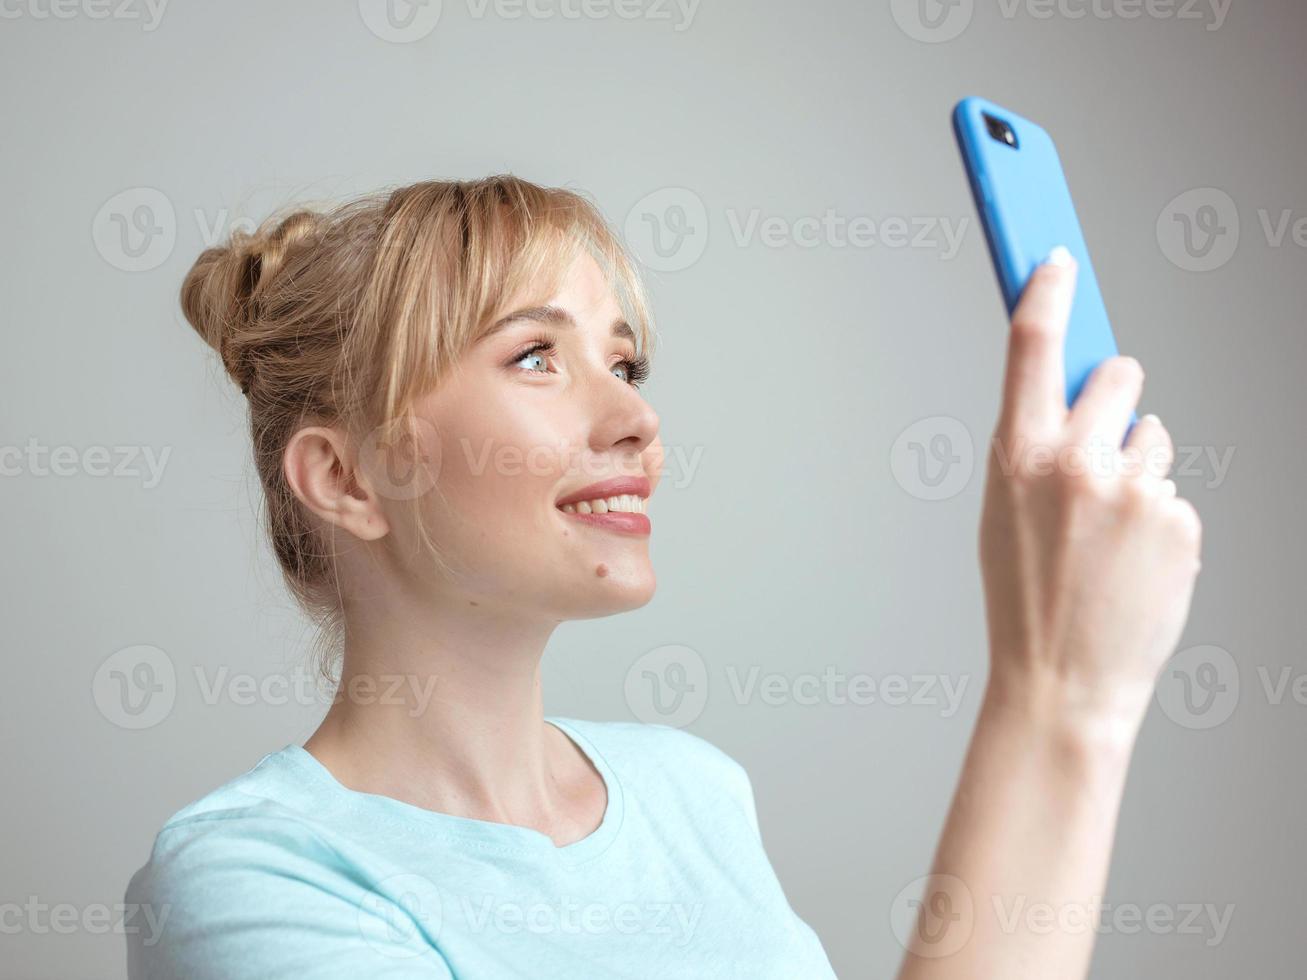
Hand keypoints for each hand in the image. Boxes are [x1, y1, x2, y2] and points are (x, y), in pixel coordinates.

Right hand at [978, 247, 1202, 735]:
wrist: (1063, 680)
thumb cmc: (1024, 596)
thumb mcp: (1002, 509)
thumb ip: (1034, 445)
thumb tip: (1072, 393)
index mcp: (1018, 455)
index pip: (1031, 346)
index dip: (1043, 290)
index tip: (1054, 259)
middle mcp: (1078, 461)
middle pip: (1118, 373)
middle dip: (1113, 396)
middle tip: (1100, 442)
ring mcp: (1134, 490)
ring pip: (1153, 438)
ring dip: (1137, 470)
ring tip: (1108, 534)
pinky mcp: (1177, 520)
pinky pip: (1173, 492)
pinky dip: (1158, 519)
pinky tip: (1132, 561)